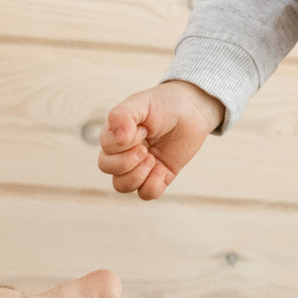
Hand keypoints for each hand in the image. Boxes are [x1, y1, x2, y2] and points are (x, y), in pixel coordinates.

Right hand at [98, 79, 222, 200]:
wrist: (192, 111)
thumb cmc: (163, 104)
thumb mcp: (141, 103)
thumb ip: (122, 115)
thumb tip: (118, 138)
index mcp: (114, 135)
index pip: (105, 152)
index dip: (123, 146)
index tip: (144, 130)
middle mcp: (122, 152)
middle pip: (108, 170)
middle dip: (127, 163)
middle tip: (146, 149)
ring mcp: (139, 166)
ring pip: (122, 186)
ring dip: (138, 176)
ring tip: (153, 160)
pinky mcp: (157, 177)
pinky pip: (146, 194)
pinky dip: (153, 185)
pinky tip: (162, 169)